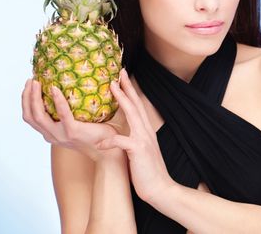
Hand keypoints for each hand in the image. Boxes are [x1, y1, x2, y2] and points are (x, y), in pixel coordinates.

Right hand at [21, 78, 120, 161]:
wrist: (110, 149)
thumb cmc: (98, 134)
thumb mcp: (78, 124)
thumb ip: (71, 113)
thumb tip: (72, 87)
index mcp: (52, 133)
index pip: (31, 118)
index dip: (26, 102)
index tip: (29, 86)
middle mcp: (52, 136)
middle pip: (30, 116)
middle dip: (26, 97)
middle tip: (30, 80)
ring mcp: (61, 135)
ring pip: (38, 116)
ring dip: (34, 98)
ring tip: (36, 82)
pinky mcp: (72, 131)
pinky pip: (62, 114)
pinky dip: (57, 100)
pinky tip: (55, 89)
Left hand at [96, 68, 177, 201]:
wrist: (160, 188)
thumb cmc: (147, 171)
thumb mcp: (139, 151)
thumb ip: (132, 139)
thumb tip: (121, 133)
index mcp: (144, 130)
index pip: (137, 106)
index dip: (129, 91)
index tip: (122, 77)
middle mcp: (145, 131)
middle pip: (135, 104)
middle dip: (127, 87)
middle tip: (119, 72)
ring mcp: (143, 140)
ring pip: (132, 115)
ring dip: (122, 100)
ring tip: (111, 88)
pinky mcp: (139, 152)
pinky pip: (123, 143)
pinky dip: (111, 141)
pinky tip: (101, 143)